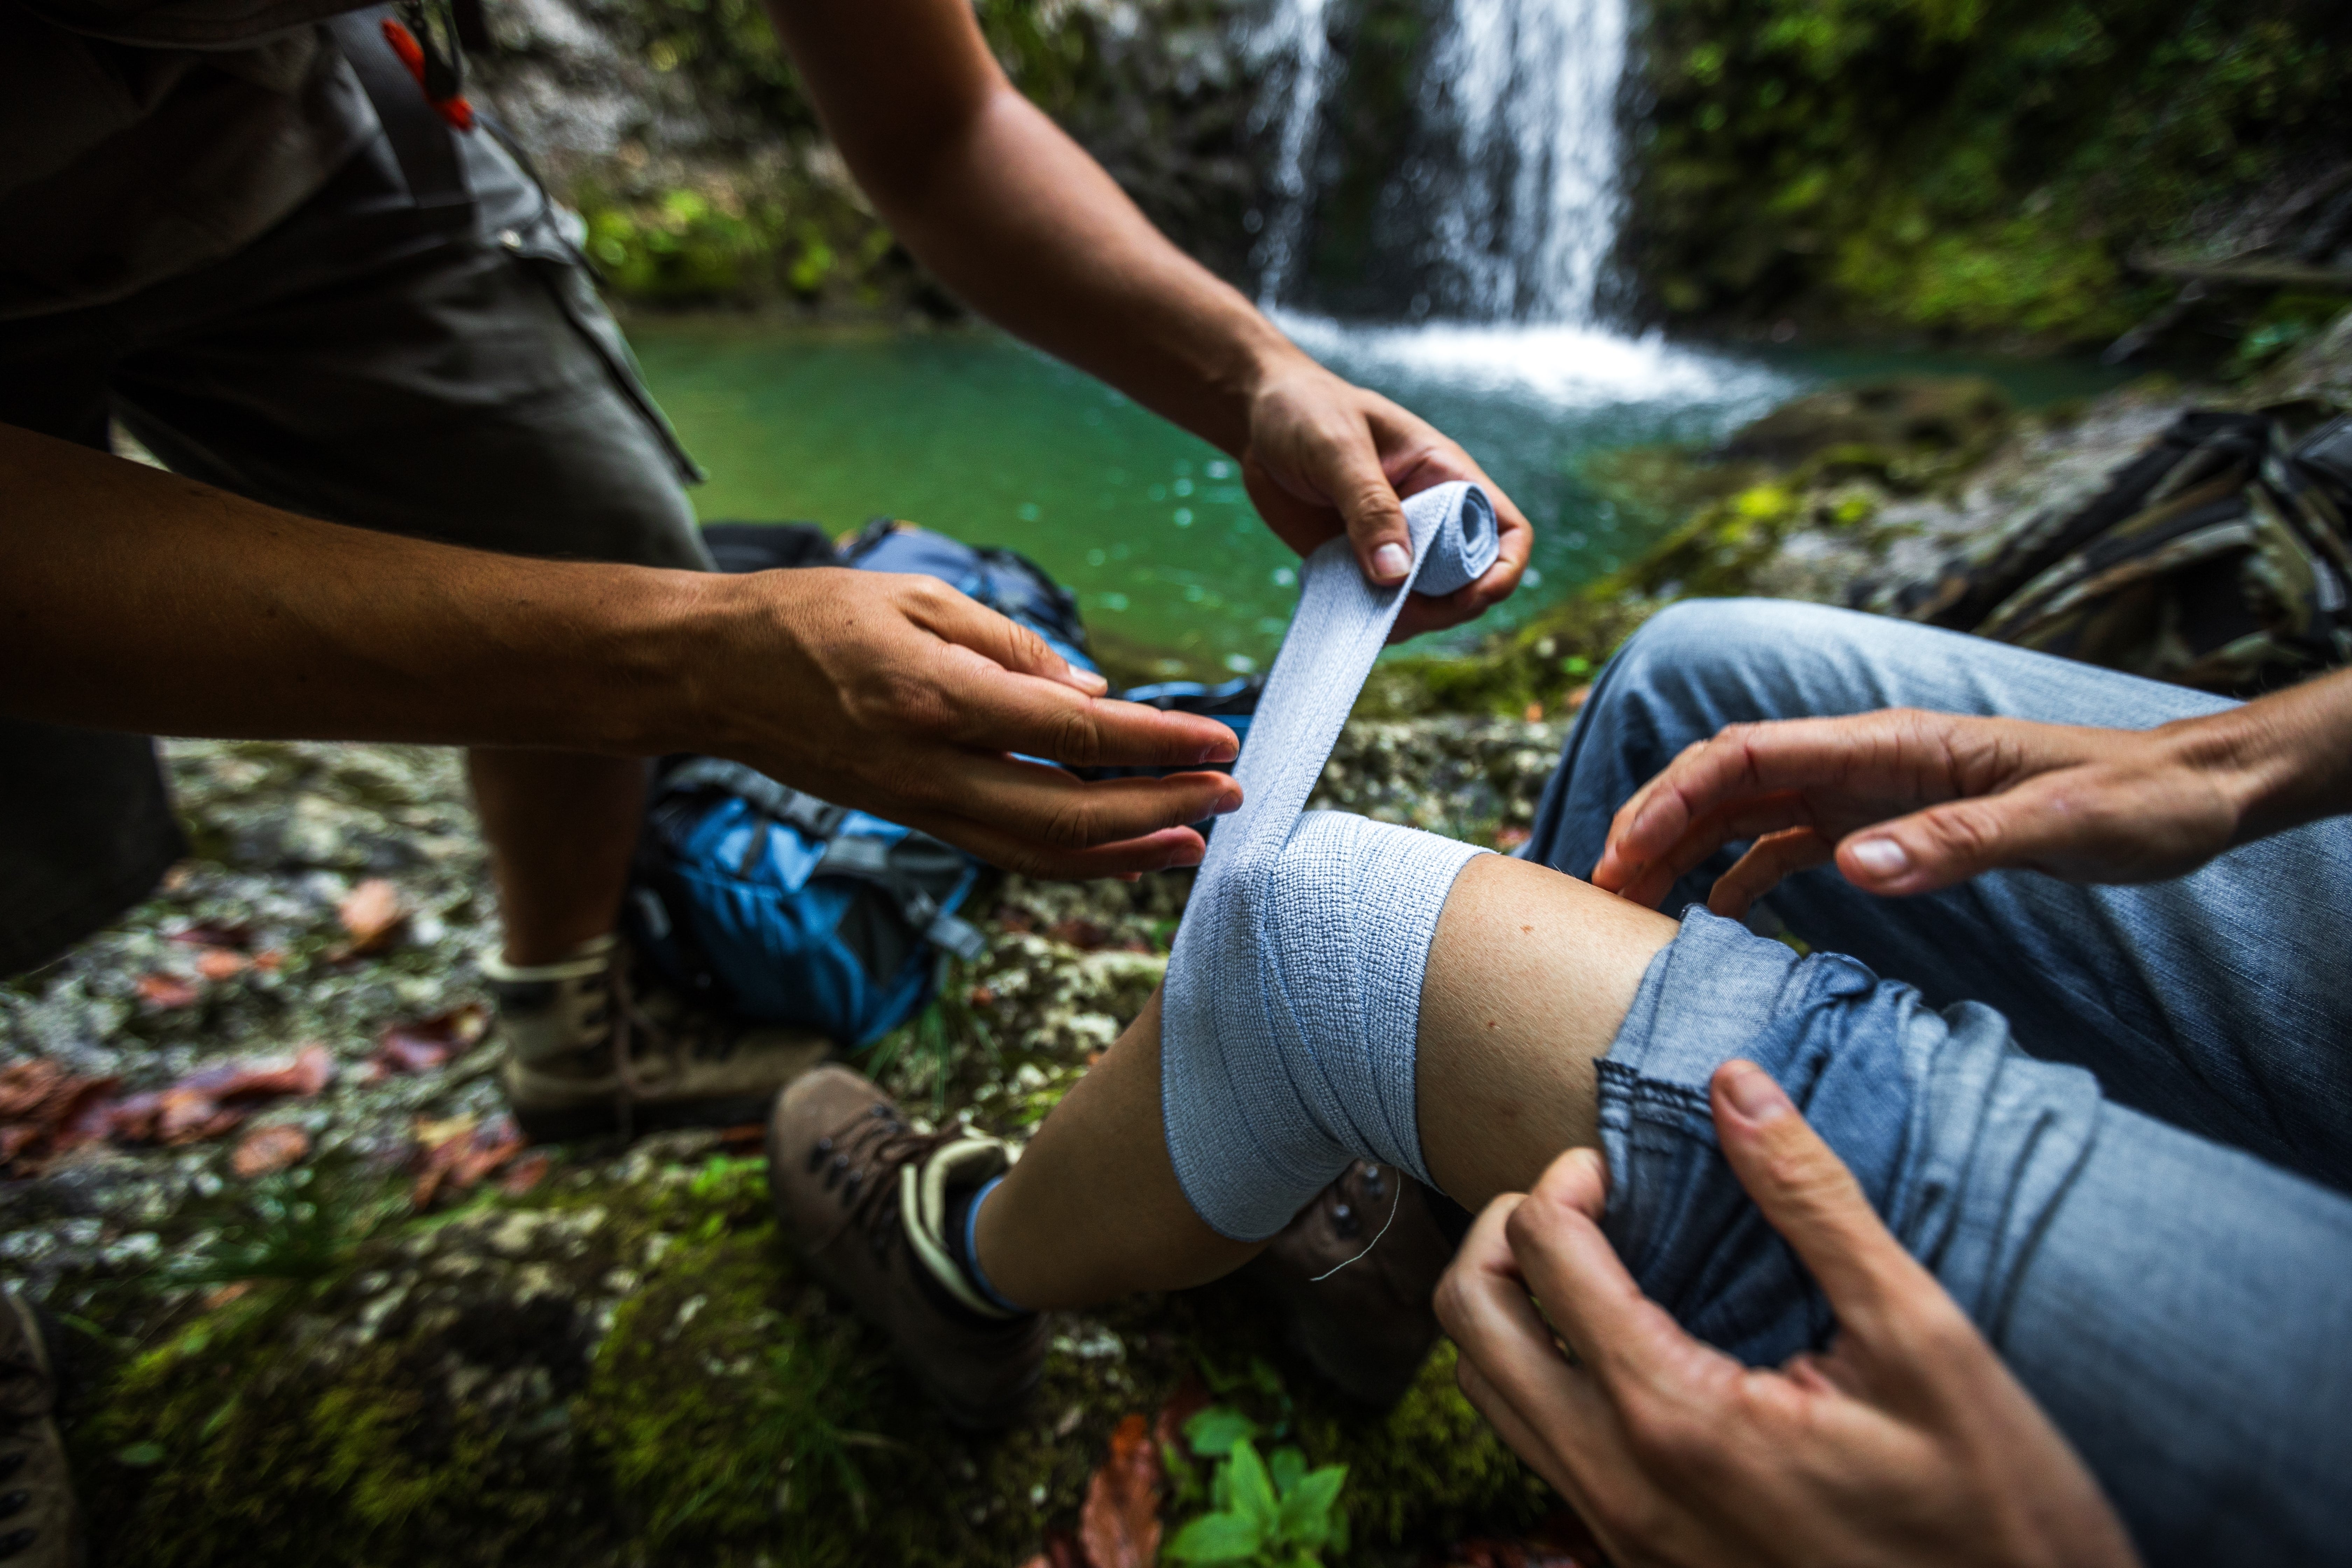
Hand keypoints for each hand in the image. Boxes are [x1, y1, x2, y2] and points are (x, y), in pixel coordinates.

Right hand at [710, 568, 1242, 877]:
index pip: (1078, 732)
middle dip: (1164, 809)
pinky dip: (1072, 856)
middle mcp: (934, 767)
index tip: (1221, 740)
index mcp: (940, 698)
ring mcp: (920, 804)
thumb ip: (1011, 645)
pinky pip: (1007, 851)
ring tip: (1195, 840)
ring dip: (1128, 852)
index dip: (1159, 742)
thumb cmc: (810, 618)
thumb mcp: (918, 596)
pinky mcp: (911, 818)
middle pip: (1073, 812)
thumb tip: (1091, 691)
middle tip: (1230, 795)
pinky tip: (1120, 846)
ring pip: (1043, 851)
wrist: (713, 673)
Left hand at [1241, 353, 1533, 639]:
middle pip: (1469, 580)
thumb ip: (1368, 505)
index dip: (1503, 569)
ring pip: (1425, 601)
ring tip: (1368, 617)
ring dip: (1407, 620)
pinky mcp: (1356, 562)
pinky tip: (1346, 618)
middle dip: (1448, 607)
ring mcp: (1394, 543)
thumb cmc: (1306, 410)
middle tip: (1400, 610)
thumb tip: (1395, 573)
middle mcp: (1430, 516)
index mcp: (1446, 476)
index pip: (1506, 530)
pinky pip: (1378, 605)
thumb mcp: (1336, 446)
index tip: (1474, 595)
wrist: (1258, 419)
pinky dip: (1369, 620)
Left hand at [1435, 1061, 2139, 1567]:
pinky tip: (1625, 1343)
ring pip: (1489, 1391)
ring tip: (1596, 1260)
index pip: (1540, 1256)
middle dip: (1506, 1234)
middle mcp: (1619, 1485)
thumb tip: (1737, 1085)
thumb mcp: (1922, 1341)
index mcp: (1676, 1419)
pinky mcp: (1637, 1560)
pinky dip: (1547, 1375)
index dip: (1568, 1183)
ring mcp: (1619, 1535)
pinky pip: (1540, 1448)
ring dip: (1517, 1307)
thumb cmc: (1993, 1510)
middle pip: (1471, 1323)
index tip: (1621, 1167)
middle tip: (1584, 1203)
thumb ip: (1814, 1205)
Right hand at [1591, 707, 2253, 916]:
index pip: (1748, 756)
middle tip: (1598, 891)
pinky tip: (1712, 922)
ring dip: (1683, 854)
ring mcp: (1869, 795)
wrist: (2190, 795)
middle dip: (1654, 826)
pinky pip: (1789, 849)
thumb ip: (1956, 841)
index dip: (1673, 797)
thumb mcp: (2058, 823)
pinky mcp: (1885, 829)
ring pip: (1746, 815)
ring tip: (1630, 910)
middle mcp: (1863, 763)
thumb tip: (1854, 867)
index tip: (1623, 852)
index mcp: (1888, 746)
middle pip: (1726, 782)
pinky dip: (1740, 880)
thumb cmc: (2134, 801)